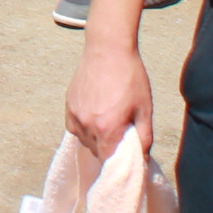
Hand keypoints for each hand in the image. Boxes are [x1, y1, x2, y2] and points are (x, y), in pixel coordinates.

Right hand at [63, 37, 152, 160]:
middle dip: (110, 149)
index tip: (127, 158)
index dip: (119, 163)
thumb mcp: (145, 109)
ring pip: (85, 140)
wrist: (108, 50)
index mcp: (107, 129)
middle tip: (122, 135)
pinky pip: (74, 128)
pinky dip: (84, 129)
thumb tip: (143, 159)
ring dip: (97, 139)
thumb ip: (144, 138)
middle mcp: (87, 125)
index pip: (109, 161)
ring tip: (109, 122)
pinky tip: (95, 117)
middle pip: (97, 152)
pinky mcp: (68, 105)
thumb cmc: (130, 78)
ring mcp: (75, 115)